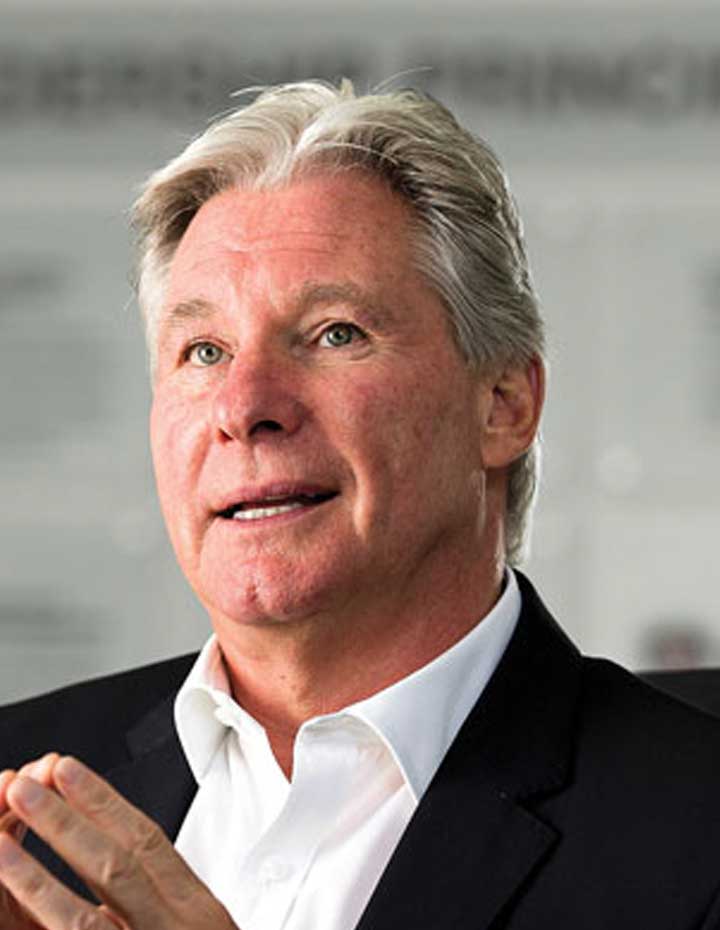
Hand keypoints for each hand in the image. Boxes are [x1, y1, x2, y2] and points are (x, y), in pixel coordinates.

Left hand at [0, 755, 239, 929]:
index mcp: (200, 914)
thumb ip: (167, 901)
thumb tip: (117, 857)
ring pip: (86, 919)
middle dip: (66, 823)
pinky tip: (13, 903)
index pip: (149, 842)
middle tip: (26, 785)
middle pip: (117, 867)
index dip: (104, 803)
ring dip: (36, 876)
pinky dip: (44, 923)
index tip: (68, 770)